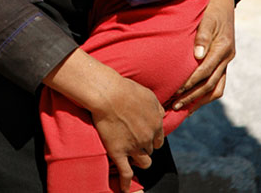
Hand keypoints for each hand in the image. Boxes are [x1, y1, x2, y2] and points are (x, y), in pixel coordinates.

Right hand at [43, 49, 164, 192]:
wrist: (108, 93)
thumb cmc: (126, 90)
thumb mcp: (148, 94)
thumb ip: (157, 108)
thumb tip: (162, 115)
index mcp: (156, 124)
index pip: (158, 139)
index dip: (151, 138)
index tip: (145, 136)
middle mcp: (148, 138)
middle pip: (150, 150)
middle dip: (144, 147)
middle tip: (134, 141)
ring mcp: (134, 147)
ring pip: (143, 162)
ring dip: (139, 160)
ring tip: (132, 157)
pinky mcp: (119, 152)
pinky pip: (126, 173)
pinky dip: (126, 184)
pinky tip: (125, 190)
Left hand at [173, 0, 234, 112]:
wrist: (222, 4)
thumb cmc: (210, 10)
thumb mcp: (207, 19)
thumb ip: (202, 36)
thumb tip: (198, 55)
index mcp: (223, 48)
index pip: (206, 71)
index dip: (191, 83)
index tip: (177, 91)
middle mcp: (227, 58)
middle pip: (211, 85)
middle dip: (193, 97)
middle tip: (175, 106)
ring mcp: (226, 62)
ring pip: (216, 89)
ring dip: (199, 100)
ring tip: (182, 109)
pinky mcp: (223, 63)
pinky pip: (217, 84)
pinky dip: (205, 94)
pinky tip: (192, 100)